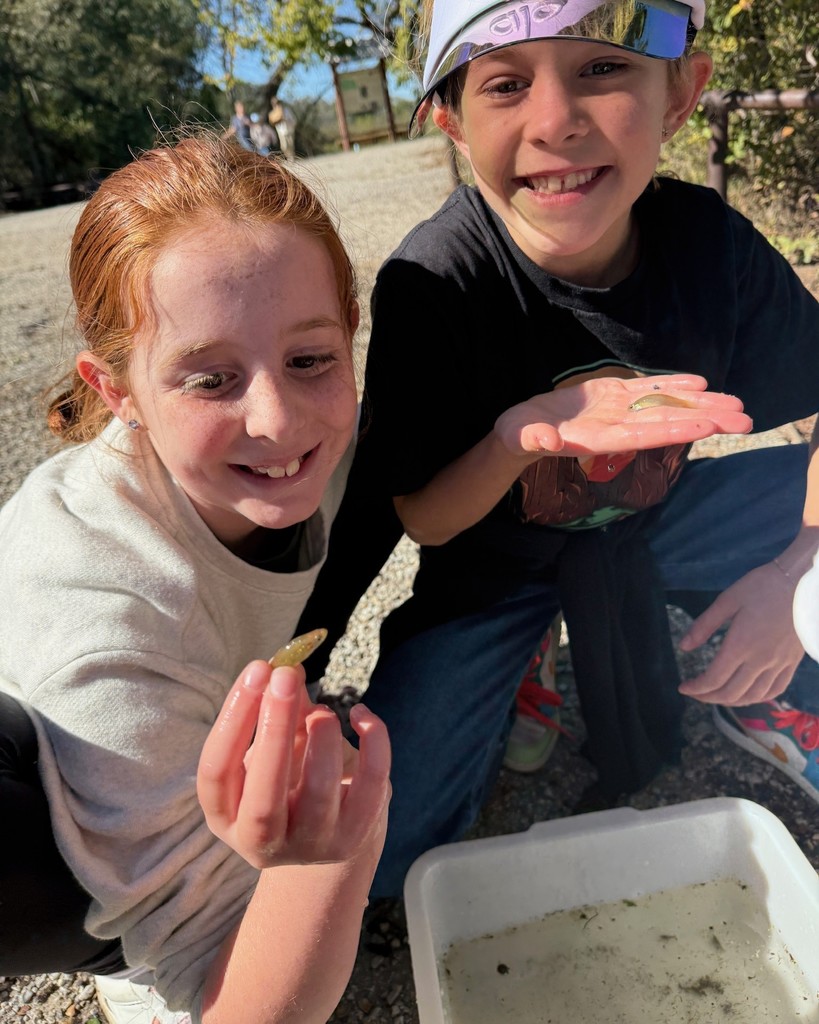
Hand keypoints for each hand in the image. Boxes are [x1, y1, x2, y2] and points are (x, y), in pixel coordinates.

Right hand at [197, 660, 390, 869]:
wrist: (326, 839)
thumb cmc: (287, 784)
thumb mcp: (270, 753)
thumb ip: (276, 711)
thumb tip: (289, 665)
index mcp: (227, 816)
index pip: (217, 770)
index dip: (235, 716)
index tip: (258, 669)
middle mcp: (262, 842)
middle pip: (264, 797)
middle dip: (275, 729)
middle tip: (285, 676)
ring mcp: (311, 845)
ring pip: (320, 792)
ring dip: (322, 735)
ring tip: (323, 711)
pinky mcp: (354, 837)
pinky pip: (371, 785)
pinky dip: (372, 742)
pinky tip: (360, 715)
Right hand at [494, 374, 751, 457]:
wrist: (519, 432)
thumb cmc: (516, 436)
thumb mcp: (519, 436)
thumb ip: (532, 439)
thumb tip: (545, 441)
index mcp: (597, 439)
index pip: (643, 435)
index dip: (675, 429)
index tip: (706, 426)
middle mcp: (615, 428)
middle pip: (667, 423)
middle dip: (706, 420)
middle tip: (745, 420)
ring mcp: (617, 412)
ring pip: (666, 407)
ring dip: (702, 405)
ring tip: (736, 404)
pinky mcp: (612, 396)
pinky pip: (649, 392)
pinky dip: (674, 387)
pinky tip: (700, 383)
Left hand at [677, 563, 804, 704]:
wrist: (801, 581)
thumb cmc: (762, 586)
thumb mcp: (727, 600)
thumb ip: (704, 625)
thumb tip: (683, 647)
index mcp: (740, 644)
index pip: (714, 679)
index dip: (696, 688)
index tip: (683, 687)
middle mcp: (760, 660)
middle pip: (731, 693)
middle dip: (708, 698)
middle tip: (695, 693)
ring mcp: (779, 663)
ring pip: (753, 696)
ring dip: (731, 701)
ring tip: (717, 695)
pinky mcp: (792, 661)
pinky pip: (776, 689)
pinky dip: (758, 697)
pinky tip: (748, 694)